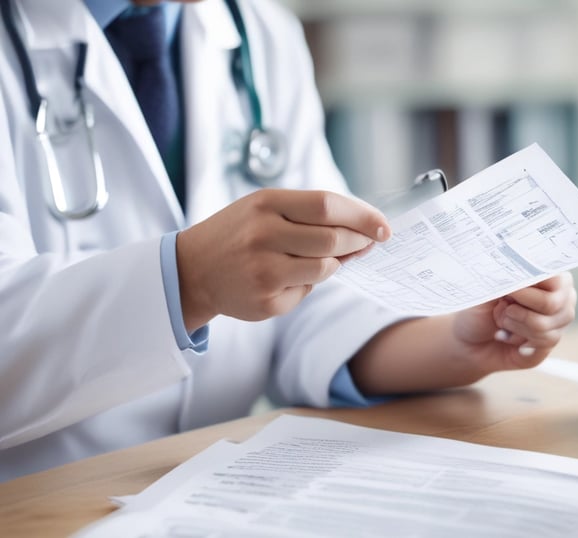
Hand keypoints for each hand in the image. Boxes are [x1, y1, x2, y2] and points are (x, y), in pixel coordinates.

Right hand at [177, 189, 388, 330]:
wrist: (193, 269)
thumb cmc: (240, 233)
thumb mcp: (266, 209)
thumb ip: (311, 216)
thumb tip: (365, 232)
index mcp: (266, 204)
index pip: (328, 205)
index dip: (363, 216)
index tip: (384, 226)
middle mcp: (263, 235)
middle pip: (332, 239)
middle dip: (360, 241)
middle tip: (370, 242)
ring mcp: (263, 271)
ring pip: (325, 268)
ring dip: (336, 263)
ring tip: (325, 257)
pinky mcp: (265, 301)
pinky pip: (306, 292)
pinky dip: (310, 283)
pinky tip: (290, 277)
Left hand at [348, 272, 577, 395]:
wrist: (459, 336)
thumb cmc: (468, 302)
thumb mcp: (477, 279)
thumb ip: (493, 265)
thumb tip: (492, 242)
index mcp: (543, 270)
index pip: (559, 265)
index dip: (541, 272)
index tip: (517, 276)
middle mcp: (556, 296)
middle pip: (560, 298)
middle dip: (525, 301)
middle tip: (501, 303)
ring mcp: (553, 324)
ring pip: (551, 322)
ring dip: (518, 320)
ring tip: (499, 318)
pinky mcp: (541, 349)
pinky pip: (541, 345)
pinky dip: (519, 339)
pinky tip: (505, 335)